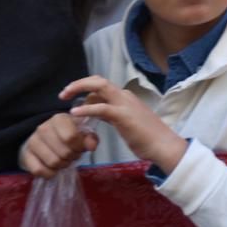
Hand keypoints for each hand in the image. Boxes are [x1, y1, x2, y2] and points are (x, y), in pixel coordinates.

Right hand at [20, 112, 98, 177]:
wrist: (45, 139)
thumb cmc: (67, 135)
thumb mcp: (82, 133)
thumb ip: (90, 138)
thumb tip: (91, 146)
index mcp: (59, 119)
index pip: (71, 137)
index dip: (78, 147)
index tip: (79, 147)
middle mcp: (43, 128)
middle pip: (63, 153)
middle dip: (71, 157)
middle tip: (72, 155)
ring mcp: (32, 141)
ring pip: (53, 162)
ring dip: (62, 165)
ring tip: (63, 160)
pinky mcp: (25, 155)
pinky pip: (39, 170)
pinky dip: (50, 173)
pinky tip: (53, 168)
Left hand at [59, 76, 186, 173]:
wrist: (164, 146)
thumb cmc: (147, 138)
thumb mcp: (125, 123)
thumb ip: (110, 116)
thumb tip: (94, 113)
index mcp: (125, 98)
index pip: (101, 86)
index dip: (85, 90)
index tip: (72, 98)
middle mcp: (124, 96)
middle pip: (98, 80)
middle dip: (78, 83)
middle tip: (63, 93)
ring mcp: (124, 104)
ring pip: (99, 86)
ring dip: (78, 88)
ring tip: (64, 97)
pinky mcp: (123, 115)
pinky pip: (100, 108)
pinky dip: (86, 108)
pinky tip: (74, 113)